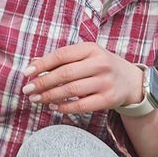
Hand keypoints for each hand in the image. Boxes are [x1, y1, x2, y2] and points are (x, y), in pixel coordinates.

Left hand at [22, 43, 143, 113]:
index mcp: (91, 49)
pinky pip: (81, 105)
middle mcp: (100, 63)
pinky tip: (52, 106)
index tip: (26, 73)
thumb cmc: (100, 67)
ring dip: (50, 96)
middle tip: (27, 90)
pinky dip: (64, 107)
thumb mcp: (84, 57)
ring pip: (71, 90)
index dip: (42, 64)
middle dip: (42, 82)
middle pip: (65, 73)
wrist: (131, 81)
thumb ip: (60, 59)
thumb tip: (32, 63)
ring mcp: (105, 82)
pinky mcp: (108, 99)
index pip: (61, 55)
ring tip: (35, 99)